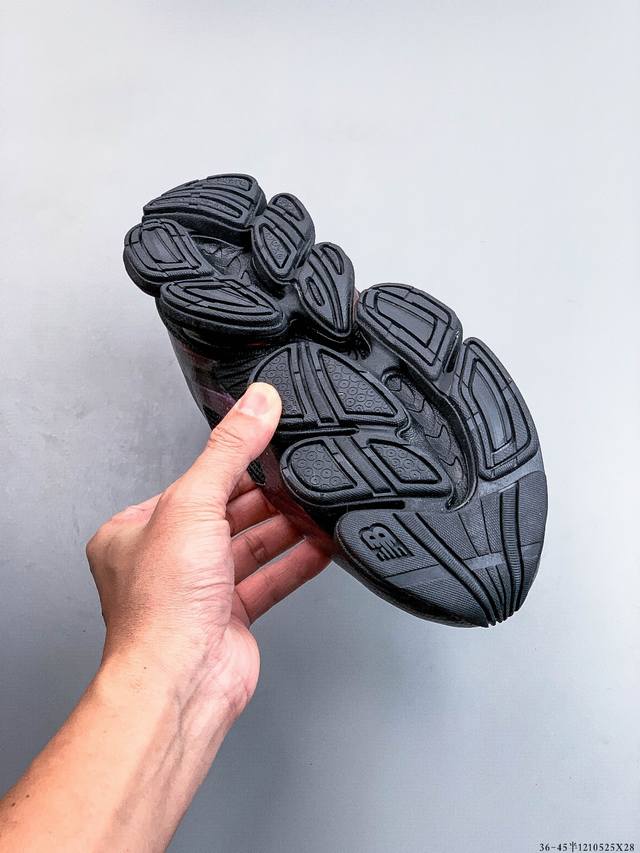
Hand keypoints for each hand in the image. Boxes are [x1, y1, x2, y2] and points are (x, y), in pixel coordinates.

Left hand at [86, 382, 331, 718]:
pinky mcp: (230, 617)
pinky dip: (295, 563)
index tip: (268, 446)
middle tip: (300, 475)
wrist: (180, 680)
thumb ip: (230, 449)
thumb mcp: (194, 503)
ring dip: (284, 528)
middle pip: (225, 515)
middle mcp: (164, 561)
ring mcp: (198, 591)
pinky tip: (320, 547)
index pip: (193, 484)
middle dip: (265, 497)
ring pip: (249, 547)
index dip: (233, 465)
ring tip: (317, 506)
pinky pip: (269, 580)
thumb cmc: (162, 606)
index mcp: (136, 531)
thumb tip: (257, 403)